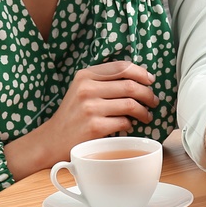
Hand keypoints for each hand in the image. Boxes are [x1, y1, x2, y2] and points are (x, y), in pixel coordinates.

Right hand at [4, 61, 159, 178]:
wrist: (52, 140)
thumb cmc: (72, 114)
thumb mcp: (82, 89)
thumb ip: (104, 81)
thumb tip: (139, 78)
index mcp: (85, 75)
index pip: (122, 67)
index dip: (141, 73)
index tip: (150, 80)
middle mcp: (87, 89)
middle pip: (130, 86)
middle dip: (148, 94)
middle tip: (153, 101)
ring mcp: (90, 108)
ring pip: (130, 104)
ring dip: (143, 111)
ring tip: (146, 115)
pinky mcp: (95, 127)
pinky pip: (124, 122)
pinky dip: (130, 124)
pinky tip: (129, 126)